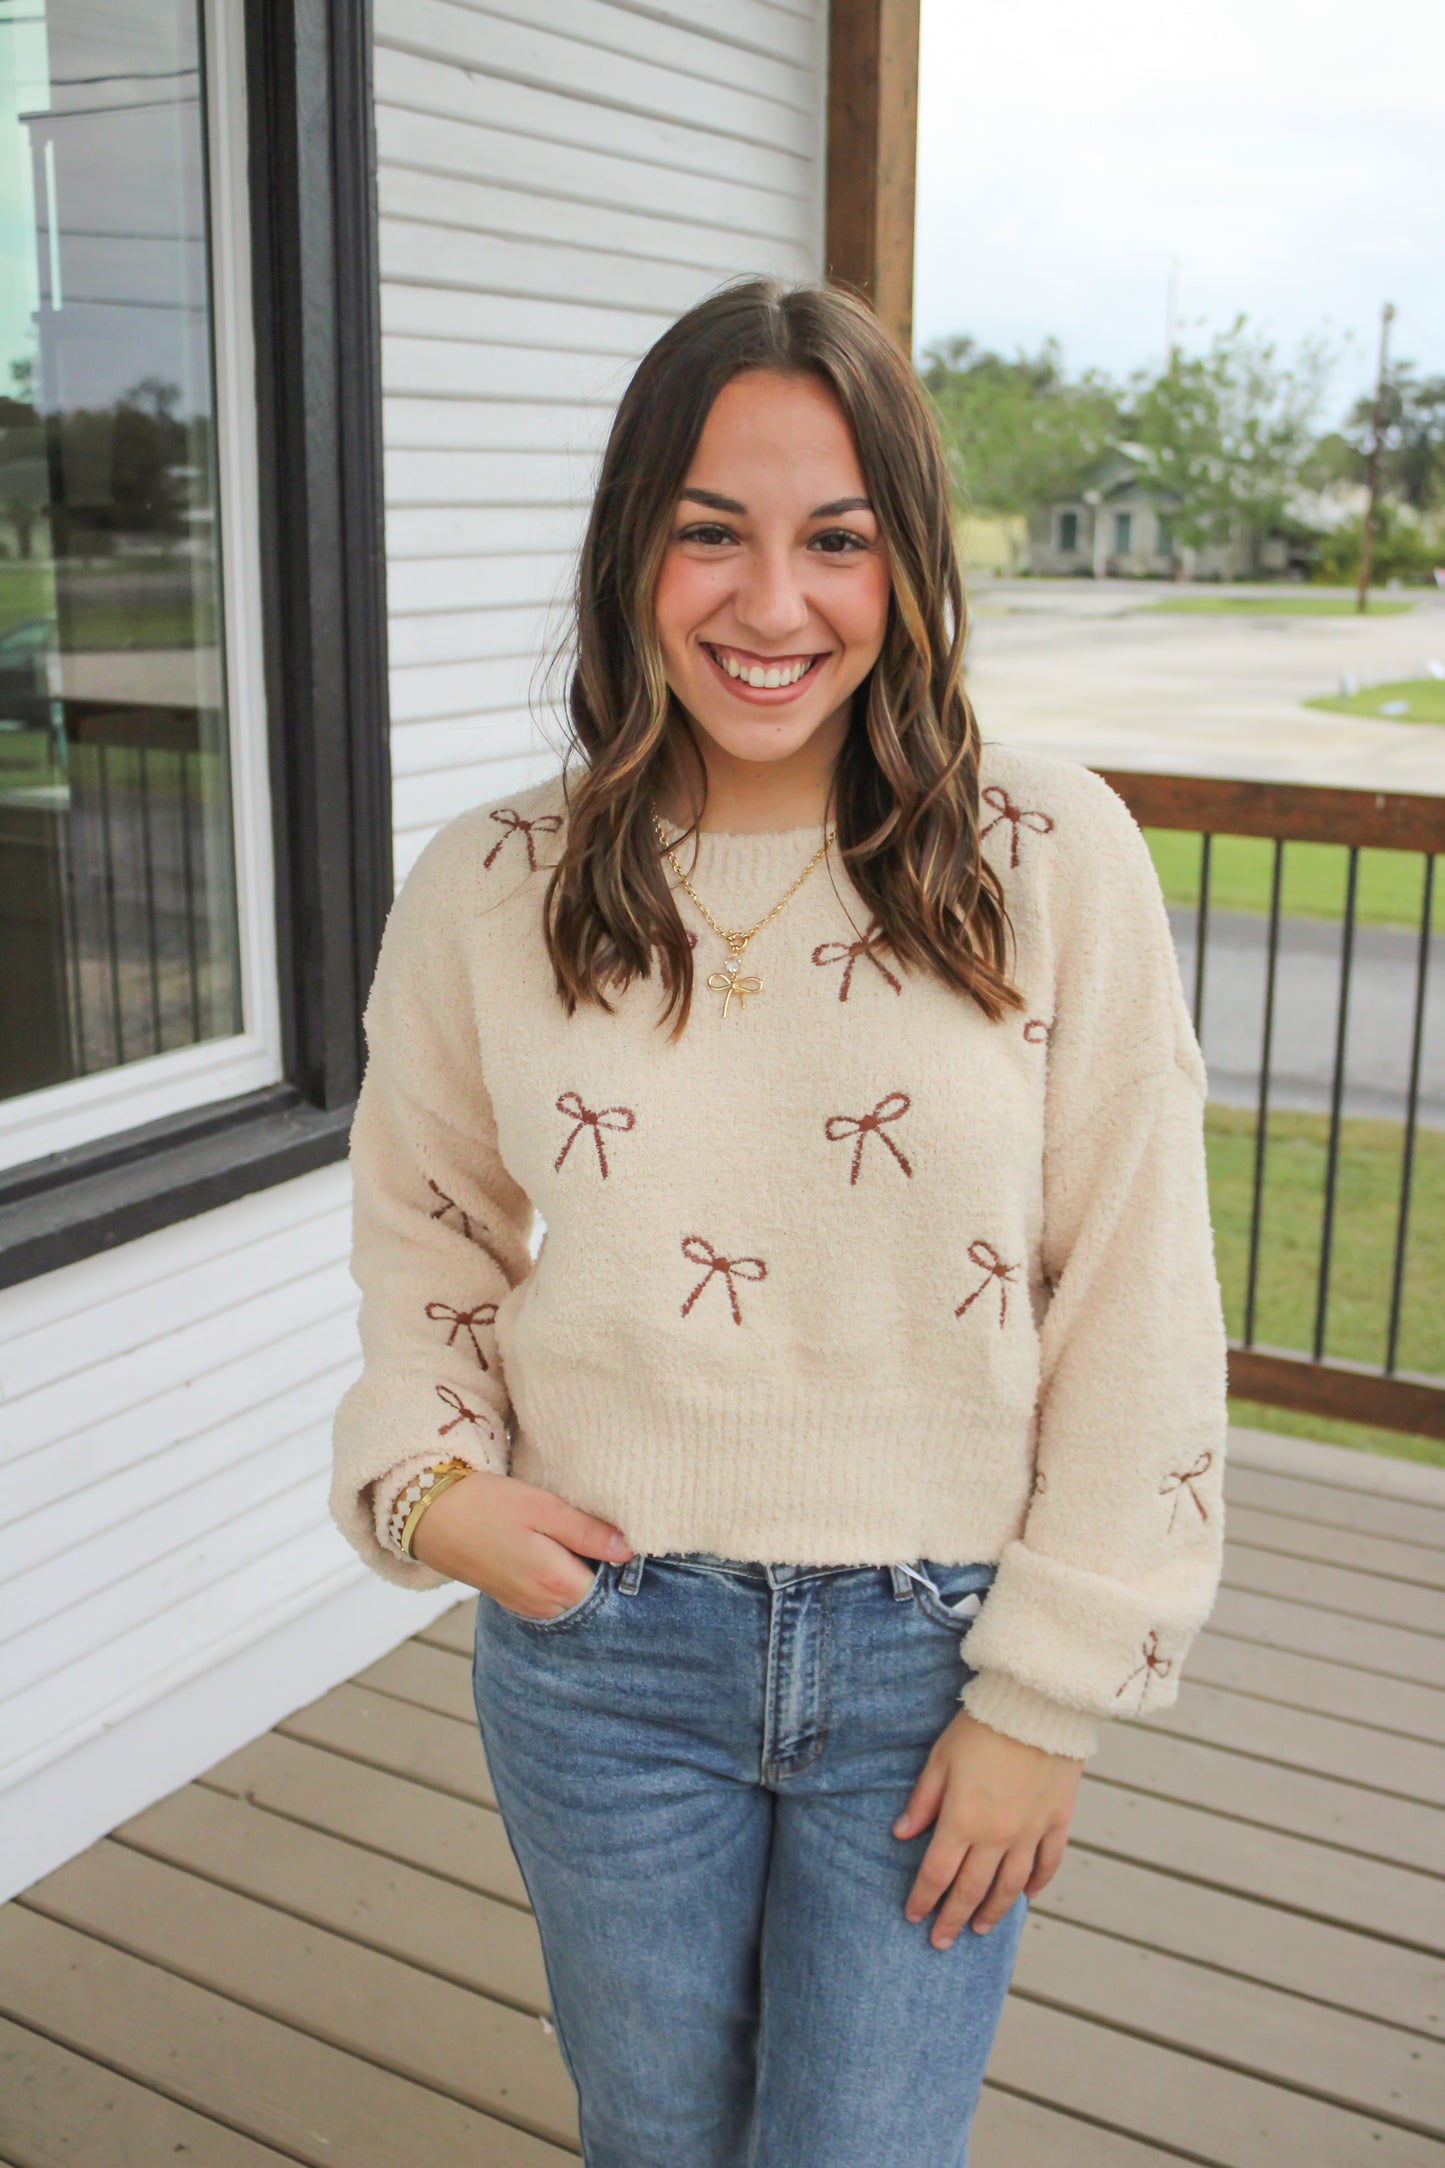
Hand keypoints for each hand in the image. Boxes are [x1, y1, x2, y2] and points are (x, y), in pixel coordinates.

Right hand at [409, 1470, 632, 1618]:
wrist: (429, 1515)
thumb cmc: (487, 1505)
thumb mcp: (543, 1508)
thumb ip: (588, 1532)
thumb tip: (629, 1551)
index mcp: (556, 1582)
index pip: (611, 1592)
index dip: (625, 1571)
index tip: (633, 1546)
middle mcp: (542, 1604)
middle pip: (592, 1601)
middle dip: (607, 1579)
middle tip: (613, 1542)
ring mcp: (524, 1605)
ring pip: (571, 1602)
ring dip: (584, 1580)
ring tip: (588, 1546)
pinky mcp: (510, 1597)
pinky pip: (550, 1600)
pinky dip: (562, 1583)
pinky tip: (560, 1555)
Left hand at [893, 1707, 1081, 1948]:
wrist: (1037, 1705)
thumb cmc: (981, 1727)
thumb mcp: (940, 1759)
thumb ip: (923, 1801)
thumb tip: (900, 1834)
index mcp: (962, 1821)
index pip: (937, 1874)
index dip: (923, 1899)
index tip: (913, 1917)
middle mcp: (997, 1836)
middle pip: (971, 1890)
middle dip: (953, 1919)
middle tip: (941, 1942)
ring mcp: (1030, 1832)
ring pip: (1010, 1886)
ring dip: (993, 1911)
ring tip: (980, 1929)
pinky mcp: (1057, 1820)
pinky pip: (1048, 1863)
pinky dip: (1037, 1884)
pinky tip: (1027, 1896)